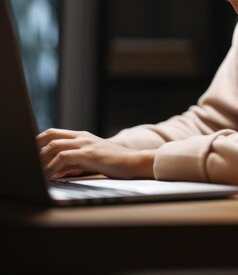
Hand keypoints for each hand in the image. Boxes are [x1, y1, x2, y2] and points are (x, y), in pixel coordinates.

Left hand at [36, 128, 155, 179]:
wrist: (135, 162)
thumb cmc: (116, 164)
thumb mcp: (92, 160)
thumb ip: (75, 162)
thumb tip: (57, 171)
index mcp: (83, 136)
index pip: (54, 133)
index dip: (39, 141)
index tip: (31, 153)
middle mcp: (82, 137)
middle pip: (50, 136)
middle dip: (36, 149)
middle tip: (29, 163)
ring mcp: (86, 144)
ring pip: (54, 146)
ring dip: (42, 160)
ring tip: (36, 172)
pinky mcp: (90, 154)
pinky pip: (64, 158)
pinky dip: (53, 168)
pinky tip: (50, 177)